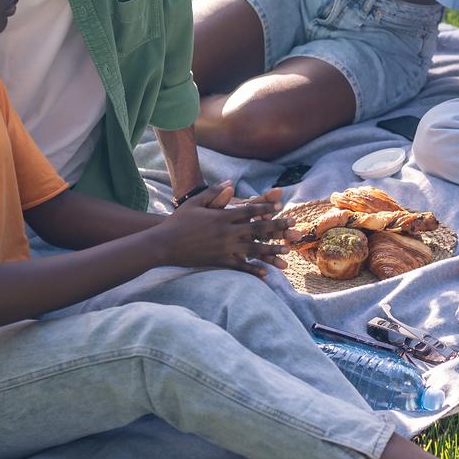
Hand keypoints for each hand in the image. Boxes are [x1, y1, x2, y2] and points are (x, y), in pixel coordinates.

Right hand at [156, 182, 288, 272]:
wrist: (164, 244)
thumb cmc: (179, 221)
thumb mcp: (196, 202)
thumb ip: (214, 192)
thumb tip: (230, 183)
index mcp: (222, 215)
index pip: (250, 211)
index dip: (266, 209)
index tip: (280, 208)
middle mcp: (227, 232)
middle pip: (258, 230)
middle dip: (278, 229)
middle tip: (294, 229)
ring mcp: (224, 248)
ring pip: (254, 249)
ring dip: (272, 251)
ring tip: (287, 253)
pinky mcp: (220, 261)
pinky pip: (241, 267)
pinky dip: (254, 271)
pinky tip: (266, 275)